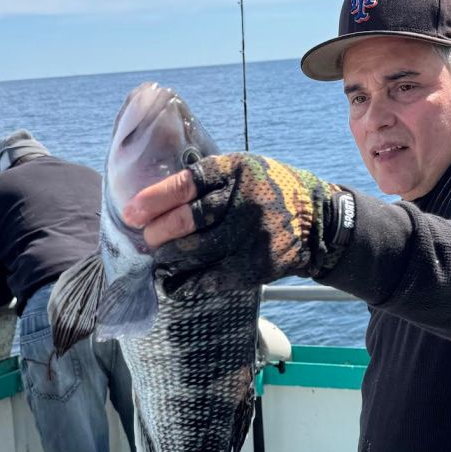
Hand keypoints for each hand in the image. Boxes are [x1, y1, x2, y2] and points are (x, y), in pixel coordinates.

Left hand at [123, 153, 354, 294]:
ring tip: (158, 257)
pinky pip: (213, 277)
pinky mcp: (257, 264)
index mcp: (237, 170)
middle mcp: (245, 200)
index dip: (156, 198)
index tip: (131, 212)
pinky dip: (189, 281)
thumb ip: (210, 180)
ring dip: (170, 257)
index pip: (189, 183)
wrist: (319, 220)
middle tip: (145, 239)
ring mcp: (252, 235)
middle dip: (158, 232)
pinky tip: (176, 282)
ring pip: (197, 250)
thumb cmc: (270, 191)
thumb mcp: (245, 169)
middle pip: (190, 218)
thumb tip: (154, 201)